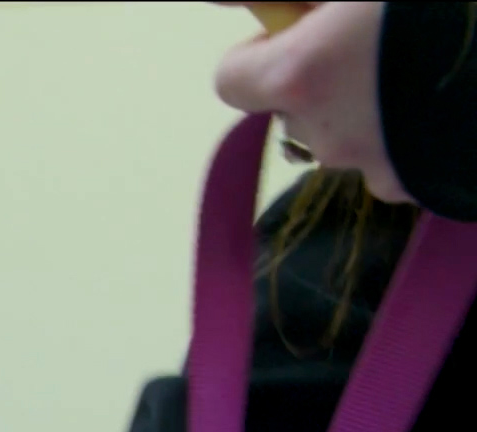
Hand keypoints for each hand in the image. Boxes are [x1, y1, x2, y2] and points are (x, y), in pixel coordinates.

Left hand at [212, 2, 406, 202]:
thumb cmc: (428, 13)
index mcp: (298, 77)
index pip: (231, 82)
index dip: (258, 55)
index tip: (296, 33)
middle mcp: (321, 134)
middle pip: (288, 111)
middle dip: (314, 85)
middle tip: (365, 50)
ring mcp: (364, 167)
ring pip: (334, 139)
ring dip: (353, 114)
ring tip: (402, 77)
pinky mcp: (405, 186)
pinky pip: (377, 166)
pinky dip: (389, 142)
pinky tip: (420, 110)